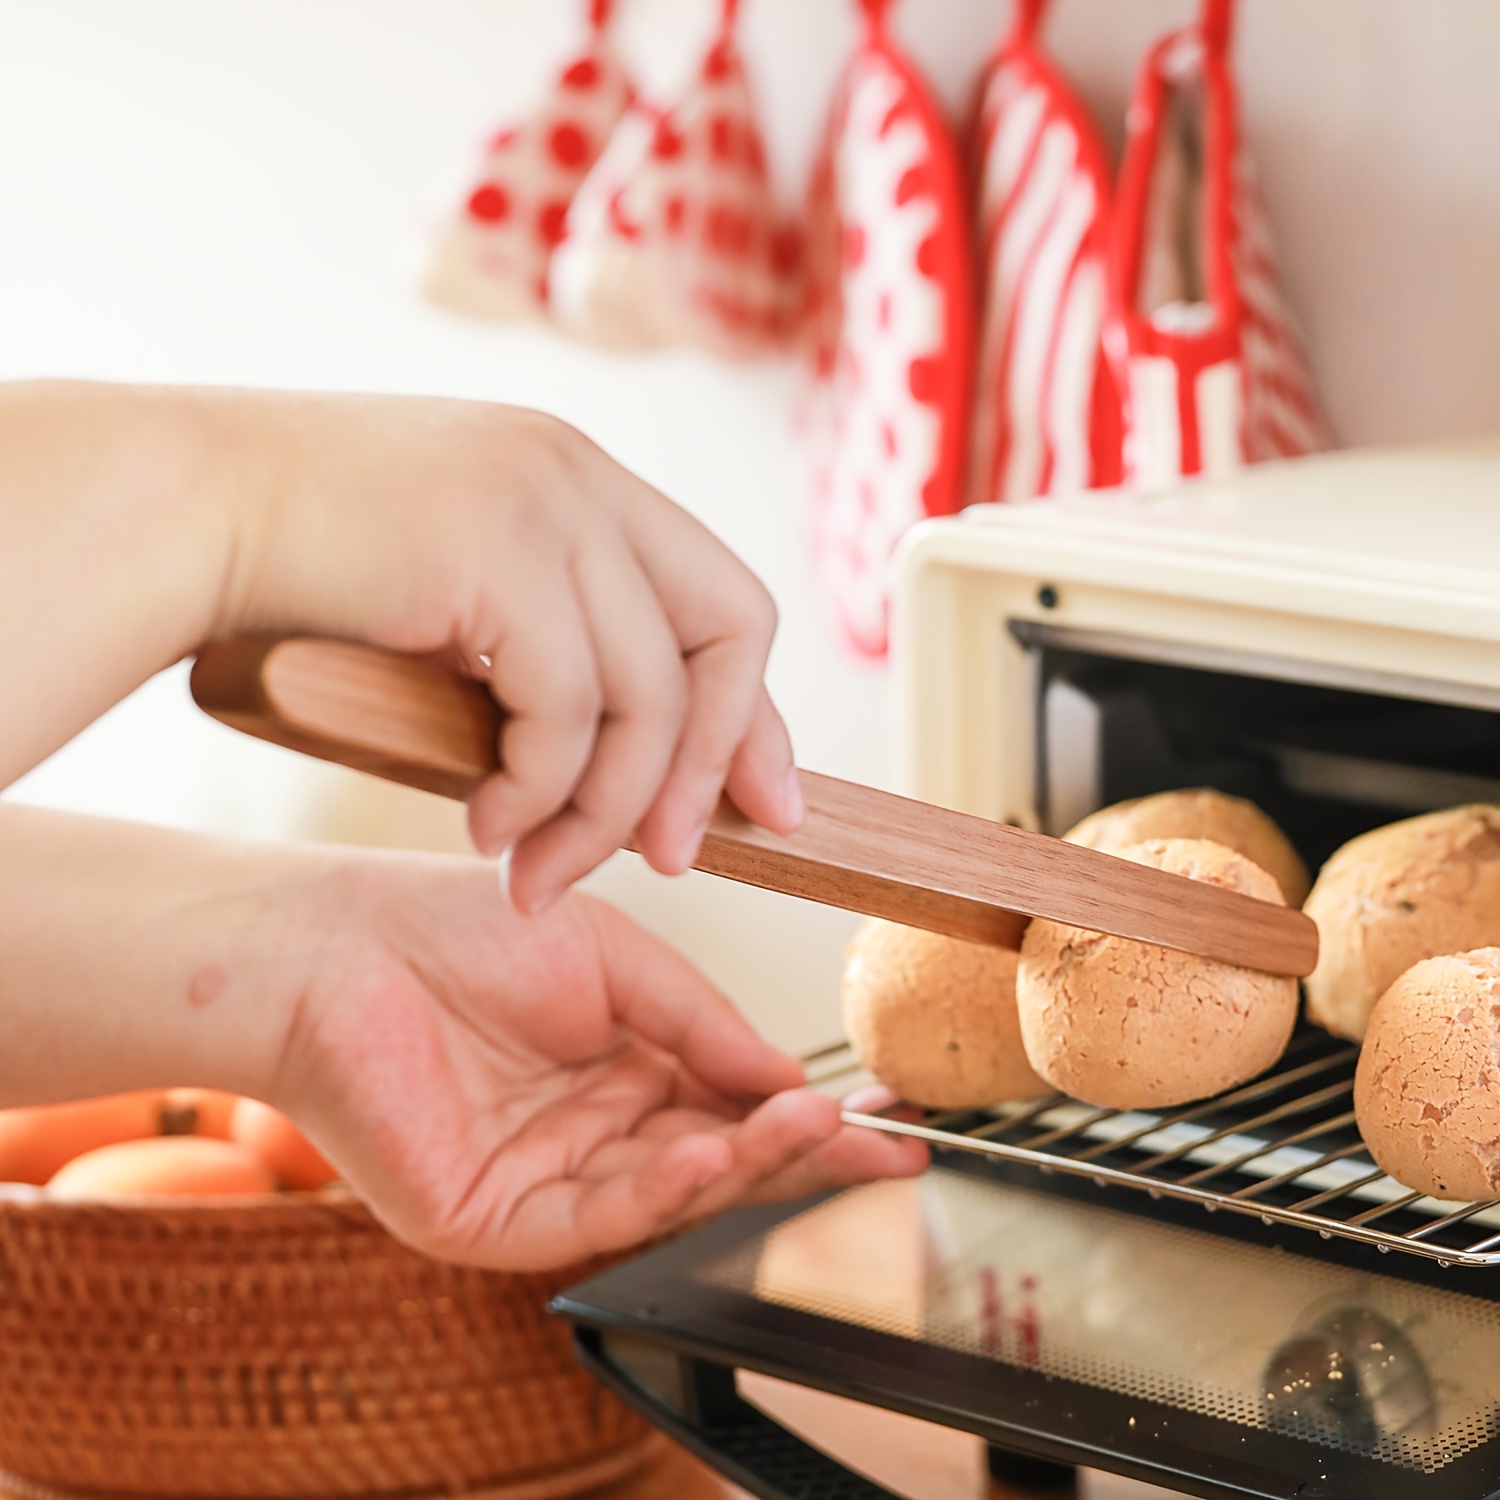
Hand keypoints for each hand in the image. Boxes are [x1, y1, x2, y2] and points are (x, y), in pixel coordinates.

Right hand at [214, 392, 801, 908]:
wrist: (188, 509)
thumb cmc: (314, 572)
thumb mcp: (469, 604)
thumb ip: (555, 652)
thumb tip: (636, 766)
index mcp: (587, 485)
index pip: (726, 600)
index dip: (755, 713)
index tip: (768, 804)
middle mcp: (584, 480)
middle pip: (730, 634)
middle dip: (716, 764)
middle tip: (674, 861)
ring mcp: (547, 505)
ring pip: (647, 696)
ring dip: (602, 812)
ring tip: (542, 871)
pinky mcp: (498, 552)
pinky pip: (567, 711)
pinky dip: (540, 791)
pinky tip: (488, 827)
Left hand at [273, 851, 927, 1269]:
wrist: (344, 944)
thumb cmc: (465, 927)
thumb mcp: (619, 959)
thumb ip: (702, 1023)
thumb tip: (791, 1077)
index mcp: (623, 1067)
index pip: (734, 1105)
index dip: (807, 1119)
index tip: (883, 1124)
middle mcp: (594, 1132)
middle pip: (718, 1159)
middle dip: (799, 1158)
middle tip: (879, 1152)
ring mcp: (548, 1182)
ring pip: (671, 1193)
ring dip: (745, 1165)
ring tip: (809, 1129)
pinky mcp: (496, 1220)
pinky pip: (600, 1215)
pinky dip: (665, 1188)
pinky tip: (714, 1149)